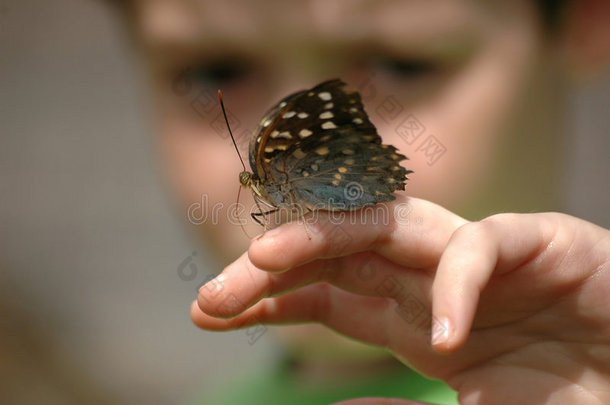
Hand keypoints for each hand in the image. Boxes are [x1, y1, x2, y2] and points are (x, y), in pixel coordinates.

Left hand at [191, 195, 609, 404]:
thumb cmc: (563, 392)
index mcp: (409, 314)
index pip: (323, 291)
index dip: (266, 297)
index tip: (208, 311)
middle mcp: (430, 278)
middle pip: (337, 250)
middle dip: (271, 264)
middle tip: (209, 295)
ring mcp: (480, 257)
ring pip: (388, 224)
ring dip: (324, 237)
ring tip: (263, 260)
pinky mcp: (539, 244)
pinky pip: (483, 248)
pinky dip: (461, 286)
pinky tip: (446, 339)